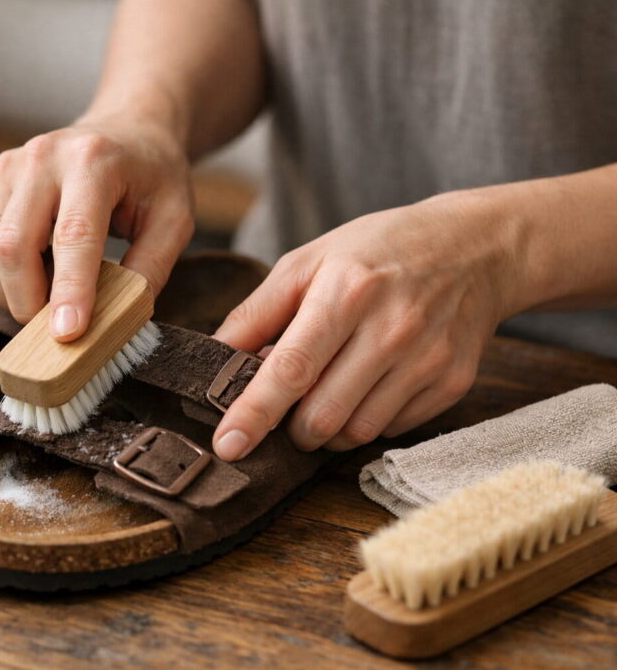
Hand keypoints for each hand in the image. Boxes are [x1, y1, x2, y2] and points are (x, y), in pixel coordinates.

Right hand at [0, 116, 193, 339]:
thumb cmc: (152, 177)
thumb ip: (151, 268)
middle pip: (13, 247)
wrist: (125, 129)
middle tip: (58, 328)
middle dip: (29, 302)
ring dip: (11, 293)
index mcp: (93, 161)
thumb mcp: (175, 219)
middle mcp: (40, 158)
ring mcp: (5, 169)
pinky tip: (34, 271)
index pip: (73, 234)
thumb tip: (117, 320)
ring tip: (50, 294)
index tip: (67, 334)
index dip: (69, 289)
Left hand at [211, 192, 518, 459]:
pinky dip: (365, 419)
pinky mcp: (451, 384)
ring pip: (354, 433)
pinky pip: (390, 430)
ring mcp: (426, 360)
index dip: (255, 412)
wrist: (476, 248)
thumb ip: (257, 312)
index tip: (228, 445)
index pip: (292, 368)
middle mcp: (391, 330)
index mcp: (346, 293)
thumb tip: (215, 357)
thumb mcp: (309, 261)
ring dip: (326, 428)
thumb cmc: (378, 251)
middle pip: (321, 416)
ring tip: (327, 390)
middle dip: (290, 426)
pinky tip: (368, 384)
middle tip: (288, 404)